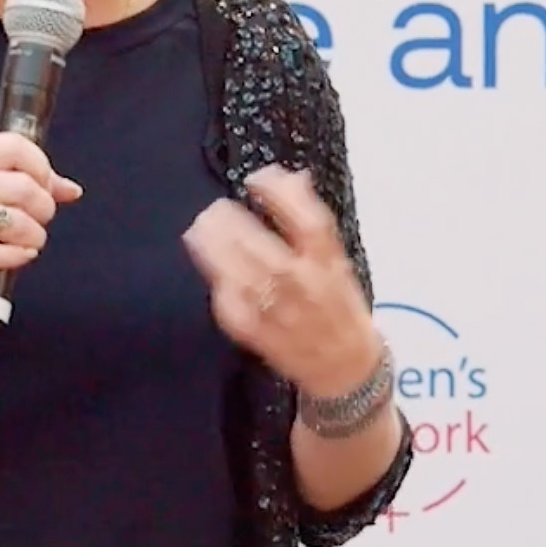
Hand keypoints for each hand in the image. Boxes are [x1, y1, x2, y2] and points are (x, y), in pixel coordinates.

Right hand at [0, 131, 82, 317]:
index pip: (15, 146)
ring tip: (27, 240)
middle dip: (43, 208)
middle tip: (38, 219)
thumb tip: (70, 189)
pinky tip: (15, 255)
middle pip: (24, 186)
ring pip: (18, 221)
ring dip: (34, 236)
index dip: (41, 166)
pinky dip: (19, 256)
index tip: (43, 186)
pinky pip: (4, 253)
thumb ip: (25, 184)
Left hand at [183, 164, 379, 394]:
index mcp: (328, 262)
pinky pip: (228, 302)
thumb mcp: (337, 262)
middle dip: (228, 220)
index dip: (277, 192)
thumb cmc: (340, 308)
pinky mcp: (254, 333)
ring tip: (200, 231)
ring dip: (211, 246)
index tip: (256, 179)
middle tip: (215, 210)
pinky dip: (217, 283)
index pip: (305, 218)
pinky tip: (212, 270)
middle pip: (257, 243)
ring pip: (234, 270)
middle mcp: (301, 283)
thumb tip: (291, 177)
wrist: (346, 369)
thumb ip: (311, 223)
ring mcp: (276, 310)